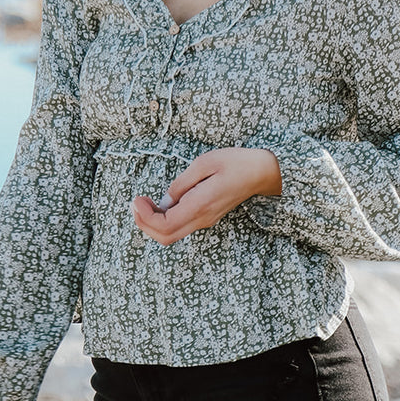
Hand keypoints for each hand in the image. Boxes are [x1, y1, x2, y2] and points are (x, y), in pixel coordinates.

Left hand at [132, 146, 281, 245]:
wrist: (263, 173)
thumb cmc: (236, 163)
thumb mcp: (205, 163)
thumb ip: (182, 183)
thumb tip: (165, 200)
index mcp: (200, 205)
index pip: (165, 225)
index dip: (145, 216)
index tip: (138, 198)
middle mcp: (202, 218)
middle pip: (165, 237)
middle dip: (143, 224)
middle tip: (136, 203)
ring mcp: (205, 220)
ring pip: (171, 235)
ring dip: (152, 223)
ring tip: (144, 203)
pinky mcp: (207, 217)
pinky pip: (180, 227)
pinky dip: (163, 221)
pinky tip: (159, 205)